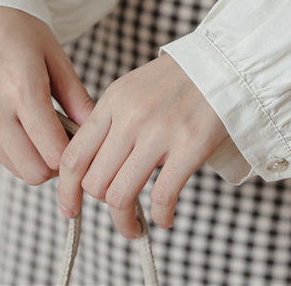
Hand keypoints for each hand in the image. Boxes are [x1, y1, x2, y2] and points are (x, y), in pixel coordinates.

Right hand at [0, 5, 94, 184]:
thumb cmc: (18, 29)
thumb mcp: (55, 56)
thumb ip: (77, 98)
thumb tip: (94, 131)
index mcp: (22, 90)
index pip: (54, 154)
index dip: (71, 156)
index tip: (77, 144)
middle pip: (32, 171)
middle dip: (51, 163)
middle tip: (59, 141)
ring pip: (10, 166)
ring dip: (28, 156)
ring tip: (36, 129)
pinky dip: (6, 147)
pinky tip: (13, 122)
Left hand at [57, 53, 227, 237]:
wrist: (225, 64)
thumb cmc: (179, 79)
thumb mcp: (133, 89)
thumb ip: (111, 121)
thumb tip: (93, 163)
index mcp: (112, 102)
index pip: (73, 156)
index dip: (66, 190)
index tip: (70, 208)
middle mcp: (130, 117)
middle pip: (94, 182)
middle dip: (101, 205)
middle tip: (117, 211)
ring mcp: (159, 132)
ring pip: (121, 195)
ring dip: (125, 222)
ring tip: (134, 227)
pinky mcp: (190, 147)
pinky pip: (162, 197)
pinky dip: (160, 217)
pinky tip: (164, 218)